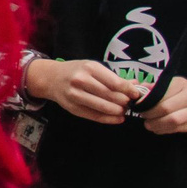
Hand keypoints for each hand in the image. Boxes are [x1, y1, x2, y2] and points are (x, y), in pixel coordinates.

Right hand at [26, 57, 140, 124]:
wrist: (51, 78)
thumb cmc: (76, 71)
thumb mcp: (93, 67)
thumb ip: (114, 77)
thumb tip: (136, 84)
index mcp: (89, 68)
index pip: (116, 83)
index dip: (129, 90)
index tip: (136, 94)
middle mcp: (81, 81)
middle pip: (111, 96)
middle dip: (125, 102)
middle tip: (129, 103)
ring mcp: (76, 95)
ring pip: (104, 107)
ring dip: (118, 111)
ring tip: (123, 110)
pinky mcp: (73, 108)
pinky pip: (95, 116)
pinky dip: (110, 119)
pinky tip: (118, 118)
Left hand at [141, 77, 186, 135]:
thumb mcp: (177, 86)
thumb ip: (158, 88)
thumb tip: (139, 90)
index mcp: (182, 84)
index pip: (159, 94)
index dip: (146, 103)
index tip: (139, 107)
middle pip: (165, 108)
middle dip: (150, 115)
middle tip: (143, 117)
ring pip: (173, 120)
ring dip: (157, 125)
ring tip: (149, 125)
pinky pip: (179, 129)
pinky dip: (166, 130)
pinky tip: (159, 129)